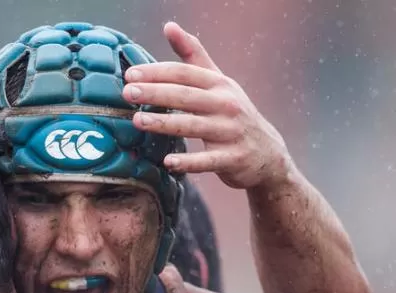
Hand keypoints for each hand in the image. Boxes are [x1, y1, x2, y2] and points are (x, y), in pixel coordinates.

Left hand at [122, 22, 292, 189]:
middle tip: (128, 92)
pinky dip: (189, 162)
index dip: (158, 72)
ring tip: (137, 121)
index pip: (185, 74)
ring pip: (193, 126)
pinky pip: (207, 161)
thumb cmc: (233, 114)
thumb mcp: (219, 83)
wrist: (267, 153)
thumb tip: (169, 26)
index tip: (131, 74)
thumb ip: (193, 56)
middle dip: (156, 92)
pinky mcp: (232, 158)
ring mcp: (230, 132)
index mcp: (219, 84)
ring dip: (165, 123)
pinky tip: (168, 163)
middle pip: (186, 96)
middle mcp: (226, 104)